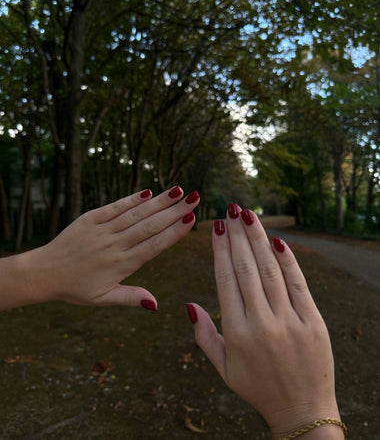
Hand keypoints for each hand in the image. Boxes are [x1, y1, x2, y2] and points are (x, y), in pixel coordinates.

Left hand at [4, 187, 198, 309]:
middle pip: (150, 226)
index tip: (192, 220)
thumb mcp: (103, 299)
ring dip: (158, 202)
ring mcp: (102, 230)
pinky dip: (132, 199)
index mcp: (121, 265)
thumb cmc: (75, 288)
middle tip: (195, 198)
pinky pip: (114, 207)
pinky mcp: (90, 219)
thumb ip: (131, 297)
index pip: (154, 246)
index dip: (174, 232)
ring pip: (135, 214)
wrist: (43, 273)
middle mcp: (114, 245)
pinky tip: (148, 192)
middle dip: (174, 211)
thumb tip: (157, 304)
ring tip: (179, 190)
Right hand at [187, 204, 341, 438]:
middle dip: (238, 235)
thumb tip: (189, 304)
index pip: (225, 280)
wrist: (302, 410)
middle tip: (231, 209)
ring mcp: (289, 321)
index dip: (221, 250)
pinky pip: (298, 284)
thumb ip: (204, 335)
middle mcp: (262, 323)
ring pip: (270, 270)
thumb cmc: (258, 388)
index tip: (217, 227)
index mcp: (236, 333)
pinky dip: (288, 260)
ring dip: (259, 239)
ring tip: (249, 215)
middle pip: (246, 268)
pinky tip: (277, 240)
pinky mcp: (313, 321)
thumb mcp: (224, 368)